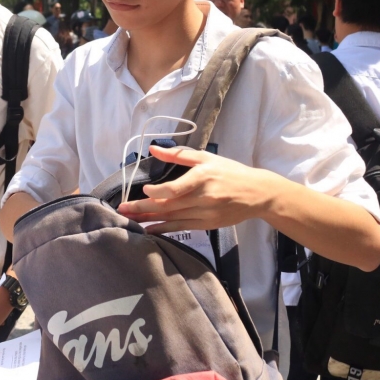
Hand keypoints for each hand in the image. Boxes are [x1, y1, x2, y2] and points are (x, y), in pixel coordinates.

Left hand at [115, 145, 276, 233]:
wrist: (257, 193)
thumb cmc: (230, 171)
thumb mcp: (206, 158)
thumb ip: (178, 155)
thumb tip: (153, 149)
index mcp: (203, 177)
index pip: (176, 188)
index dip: (158, 191)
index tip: (143, 191)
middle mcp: (203, 197)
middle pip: (169, 205)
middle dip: (143, 208)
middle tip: (122, 209)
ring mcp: (205, 213)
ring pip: (172, 218)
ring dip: (149, 220)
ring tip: (129, 220)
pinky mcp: (207, 224)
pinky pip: (181, 228)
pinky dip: (164, 229)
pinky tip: (149, 230)